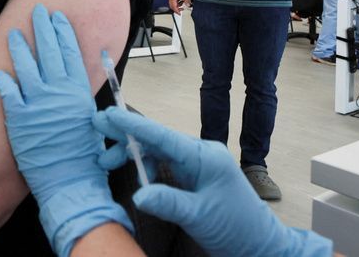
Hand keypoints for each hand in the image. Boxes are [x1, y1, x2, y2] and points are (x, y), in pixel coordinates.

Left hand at [0, 6, 131, 256]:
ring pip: (27, 66)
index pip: (72, 53)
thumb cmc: (85, 160)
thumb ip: (87, 102)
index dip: (65, 33)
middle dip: (44, 28)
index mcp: (80, 92)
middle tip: (38, 11)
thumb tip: (83, 87)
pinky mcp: (19, 118)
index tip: (59, 18)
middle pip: (50, 52)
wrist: (69, 185)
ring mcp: (38, 104)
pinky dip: (3, 81)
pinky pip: (9, 93)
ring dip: (21, 47)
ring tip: (14, 33)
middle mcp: (60, 93)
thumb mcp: (94, 125)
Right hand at [93, 108, 332, 256]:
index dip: (134, 126)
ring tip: (107, 163)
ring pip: (159, 153)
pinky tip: (135, 177)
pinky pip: (167, 166)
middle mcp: (200, 155)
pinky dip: (147, 169)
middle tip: (97, 135)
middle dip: (127, 139)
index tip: (109, 114)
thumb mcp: (200, 216)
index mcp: (204, 157)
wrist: (260, 244)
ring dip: (134, 156)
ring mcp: (198, 167)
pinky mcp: (196, 180)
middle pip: (158, 141)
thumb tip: (138, 193)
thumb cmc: (236, 227)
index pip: (163, 137)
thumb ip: (169, 202)